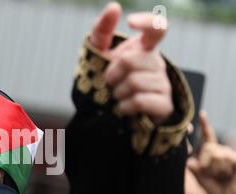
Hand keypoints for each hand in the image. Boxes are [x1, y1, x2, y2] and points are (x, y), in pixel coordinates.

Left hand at [89, 2, 171, 123]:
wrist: (111, 113)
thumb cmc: (108, 80)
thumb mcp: (99, 54)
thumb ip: (102, 30)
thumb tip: (115, 6)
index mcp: (144, 48)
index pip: (157, 27)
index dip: (147, 22)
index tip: (129, 21)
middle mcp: (157, 63)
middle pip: (130, 61)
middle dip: (112, 74)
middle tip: (111, 82)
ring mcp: (163, 84)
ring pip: (135, 83)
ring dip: (118, 93)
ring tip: (119, 96)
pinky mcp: (164, 105)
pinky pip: (140, 101)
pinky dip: (125, 106)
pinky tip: (123, 108)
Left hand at [188, 112, 235, 193]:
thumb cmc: (221, 193)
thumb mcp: (203, 181)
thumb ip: (195, 170)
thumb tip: (188, 161)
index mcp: (213, 155)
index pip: (209, 138)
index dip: (205, 125)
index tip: (202, 113)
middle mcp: (223, 152)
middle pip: (207, 148)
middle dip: (206, 163)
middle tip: (215, 175)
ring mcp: (232, 155)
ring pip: (215, 153)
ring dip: (216, 169)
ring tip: (224, 176)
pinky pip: (226, 157)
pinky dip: (224, 168)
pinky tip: (230, 174)